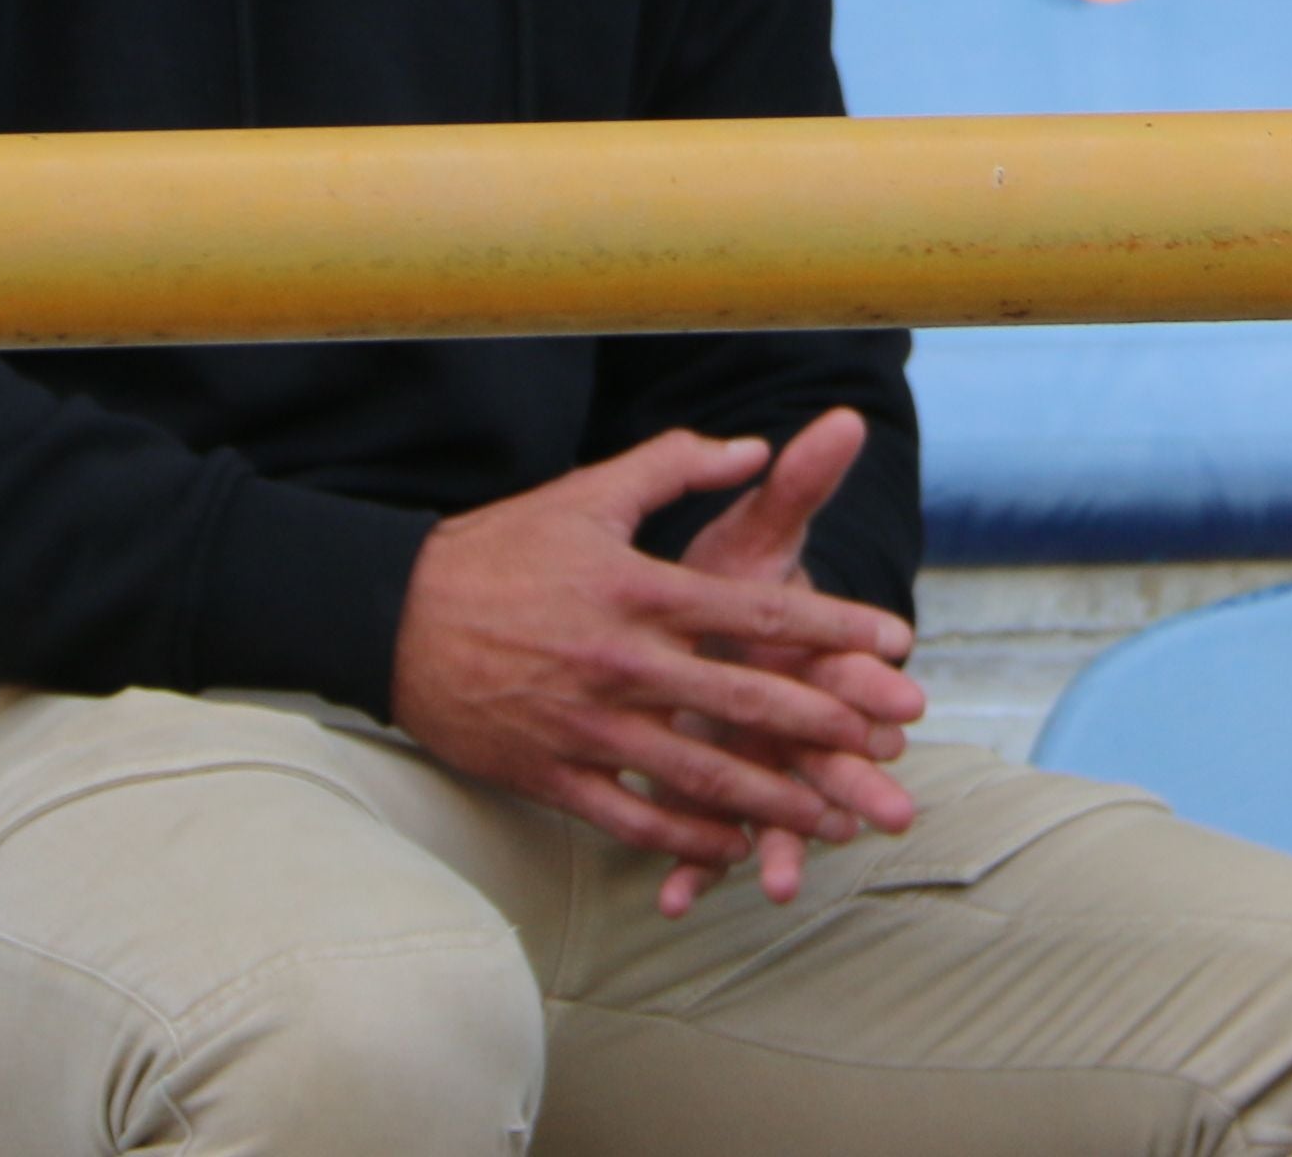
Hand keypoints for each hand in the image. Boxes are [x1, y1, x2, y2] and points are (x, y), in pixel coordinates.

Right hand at [390, 430, 924, 899]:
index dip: (836, 632)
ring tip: (833, 820)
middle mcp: (622, 663)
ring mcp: (586, 725)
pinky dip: (687, 837)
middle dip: (828, 726)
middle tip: (892, 746)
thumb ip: (679, 464)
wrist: (393, 614)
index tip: (899, 645)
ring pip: (700, 775)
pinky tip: (734, 847)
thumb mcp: (591, 491)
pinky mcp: (550, 773)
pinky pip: (631, 816)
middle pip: (744, 702)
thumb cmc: (503, 547)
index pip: (761, 615)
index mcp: (641, 591)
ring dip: (774, 800)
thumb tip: (759, 444)